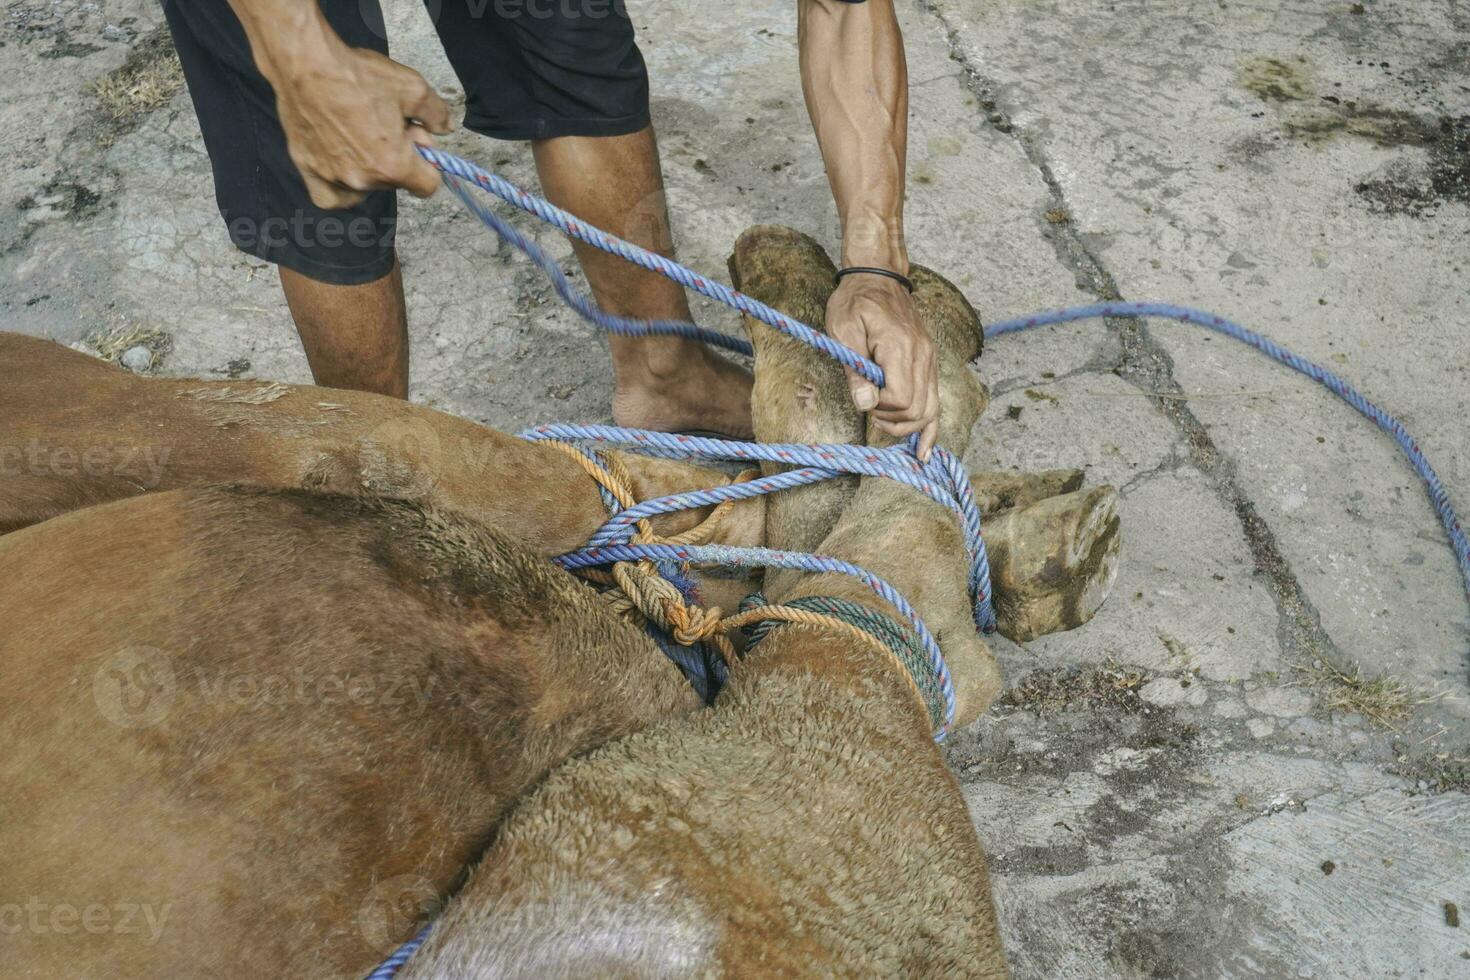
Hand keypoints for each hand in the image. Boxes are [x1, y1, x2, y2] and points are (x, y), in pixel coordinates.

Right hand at [271, 43, 451, 209]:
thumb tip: (445, 128)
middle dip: (396, 158)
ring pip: (364, 189)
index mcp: (393, 165)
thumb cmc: (358, 75)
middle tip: (382, 124)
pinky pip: (329, 196)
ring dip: (369, 171)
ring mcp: (332, 178)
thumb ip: (436, 113)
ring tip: (360, 138)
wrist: (305, 63)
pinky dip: (339, 188)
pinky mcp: (307, 169)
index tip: (415, 138)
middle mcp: (363, 180)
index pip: (428, 185)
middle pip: (394, 182)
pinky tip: (341, 168)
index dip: (429, 162)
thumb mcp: (412, 87)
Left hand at [825, 273, 939, 459]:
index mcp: (901, 348)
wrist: (878, 277)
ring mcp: (929, 360)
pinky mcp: (929, 363)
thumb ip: (855, 370)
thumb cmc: (855, 301)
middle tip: (869, 409)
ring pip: (930, 411)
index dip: (879, 407)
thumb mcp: (843, 330)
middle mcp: (923, 357)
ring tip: (883, 421)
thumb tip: (866, 404)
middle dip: (891, 420)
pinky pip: (936, 402)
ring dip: (906, 425)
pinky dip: (930, 428)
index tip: (863, 395)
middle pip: (918, 410)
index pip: (900, 398)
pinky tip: (924, 450)